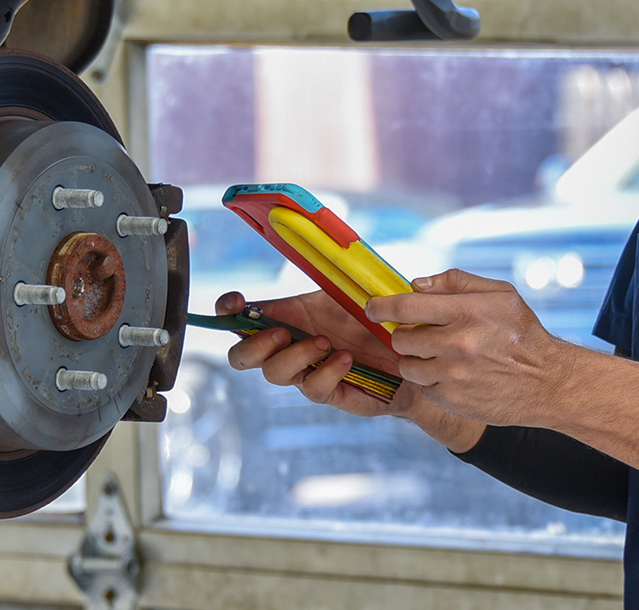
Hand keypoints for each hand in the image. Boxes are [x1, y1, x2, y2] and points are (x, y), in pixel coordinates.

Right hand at [218, 289, 415, 418]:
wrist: (412, 354)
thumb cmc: (375, 320)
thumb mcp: (350, 290)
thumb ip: (329, 273)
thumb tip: (312, 245)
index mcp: (288, 317)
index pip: (240, 319)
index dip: (227, 312)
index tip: (235, 302)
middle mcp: (290, 347)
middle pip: (242, 356)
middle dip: (254, 344)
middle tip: (281, 332)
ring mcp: (307, 372)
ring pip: (274, 374)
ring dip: (294, 356)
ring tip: (325, 342)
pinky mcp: (330, 393)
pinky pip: (313, 388)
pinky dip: (327, 372)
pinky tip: (347, 358)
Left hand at [364, 269, 582, 428]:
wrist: (548, 383)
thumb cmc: (521, 332)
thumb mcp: (500, 294)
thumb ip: (456, 282)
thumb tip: (416, 285)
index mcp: (467, 312)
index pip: (405, 307)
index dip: (381, 306)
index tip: (372, 307)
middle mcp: (458, 344)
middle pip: (400, 338)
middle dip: (404, 334)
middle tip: (421, 333)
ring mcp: (453, 376)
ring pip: (407, 365)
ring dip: (415, 359)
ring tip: (438, 355)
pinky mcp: (452, 400)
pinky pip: (423, 387)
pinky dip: (431, 380)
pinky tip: (453, 375)